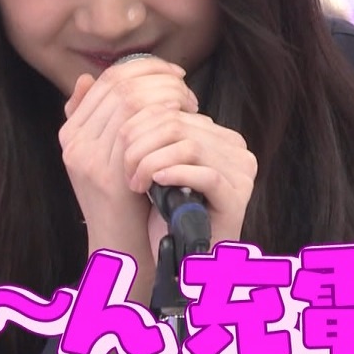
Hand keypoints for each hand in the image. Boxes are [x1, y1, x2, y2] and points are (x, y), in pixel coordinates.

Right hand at [59, 58, 198, 296]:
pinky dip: (167, 116)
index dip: (142, 67)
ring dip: (166, 94)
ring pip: (131, 101)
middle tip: (184, 84)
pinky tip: (185, 119)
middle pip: (119, 85)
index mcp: (71, 133)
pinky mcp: (111, 175)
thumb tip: (88, 77)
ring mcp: (90, 159)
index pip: (107, 79)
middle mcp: (75, 143)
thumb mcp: (104, 155)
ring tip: (187, 102)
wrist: (122, 247)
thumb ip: (96, 120)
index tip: (171, 72)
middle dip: (158, 77)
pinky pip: (141, 128)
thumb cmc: (125, 198)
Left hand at [119, 106, 256, 258]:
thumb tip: (112, 93)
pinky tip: (154, 184)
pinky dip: (175, 175)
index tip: (118, 148)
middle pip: (179, 125)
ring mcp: (241, 172)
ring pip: (190, 146)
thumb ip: (149, 134)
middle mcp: (236, 148)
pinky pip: (206, 174)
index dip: (138, 125)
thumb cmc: (166, 213)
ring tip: (135, 182)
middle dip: (142, 144)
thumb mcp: (157, 166)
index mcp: (218, 135)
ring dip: (152, 161)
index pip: (173, 111)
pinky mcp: (237, 196)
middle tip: (124, 168)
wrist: (183, 260)